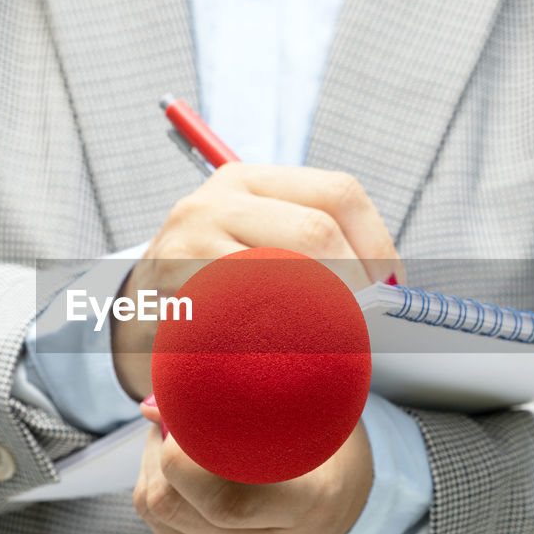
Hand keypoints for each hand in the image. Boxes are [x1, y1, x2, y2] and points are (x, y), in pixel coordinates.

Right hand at [112, 163, 403, 398]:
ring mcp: (190, 238)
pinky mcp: (173, 287)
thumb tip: (393, 287)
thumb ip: (315, 249)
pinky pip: (242, 313)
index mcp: (253, 179)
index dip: (377, 243)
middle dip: (355, 284)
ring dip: (321, 315)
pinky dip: (274, 337)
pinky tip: (284, 354)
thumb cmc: (220, 281)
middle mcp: (219, 198)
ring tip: (333, 342)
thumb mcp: (258, 241)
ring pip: (284, 272)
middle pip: (316, 231)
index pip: (338, 193)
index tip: (392, 287)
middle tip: (366, 325)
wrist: (140, 308)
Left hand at [132, 398, 372, 533]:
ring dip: (154, 475)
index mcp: (311, 503)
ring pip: (161, 522)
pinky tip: (182, 479)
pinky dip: (161, 503)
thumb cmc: (319, 441)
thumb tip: (151, 407)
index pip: (223, 500)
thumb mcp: (303, 413)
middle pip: (175, 508)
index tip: (183, 416)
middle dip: (156, 457)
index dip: (183, 456)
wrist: (345, 501)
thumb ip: (242, 405)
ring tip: (176, 445)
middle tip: (170, 423)